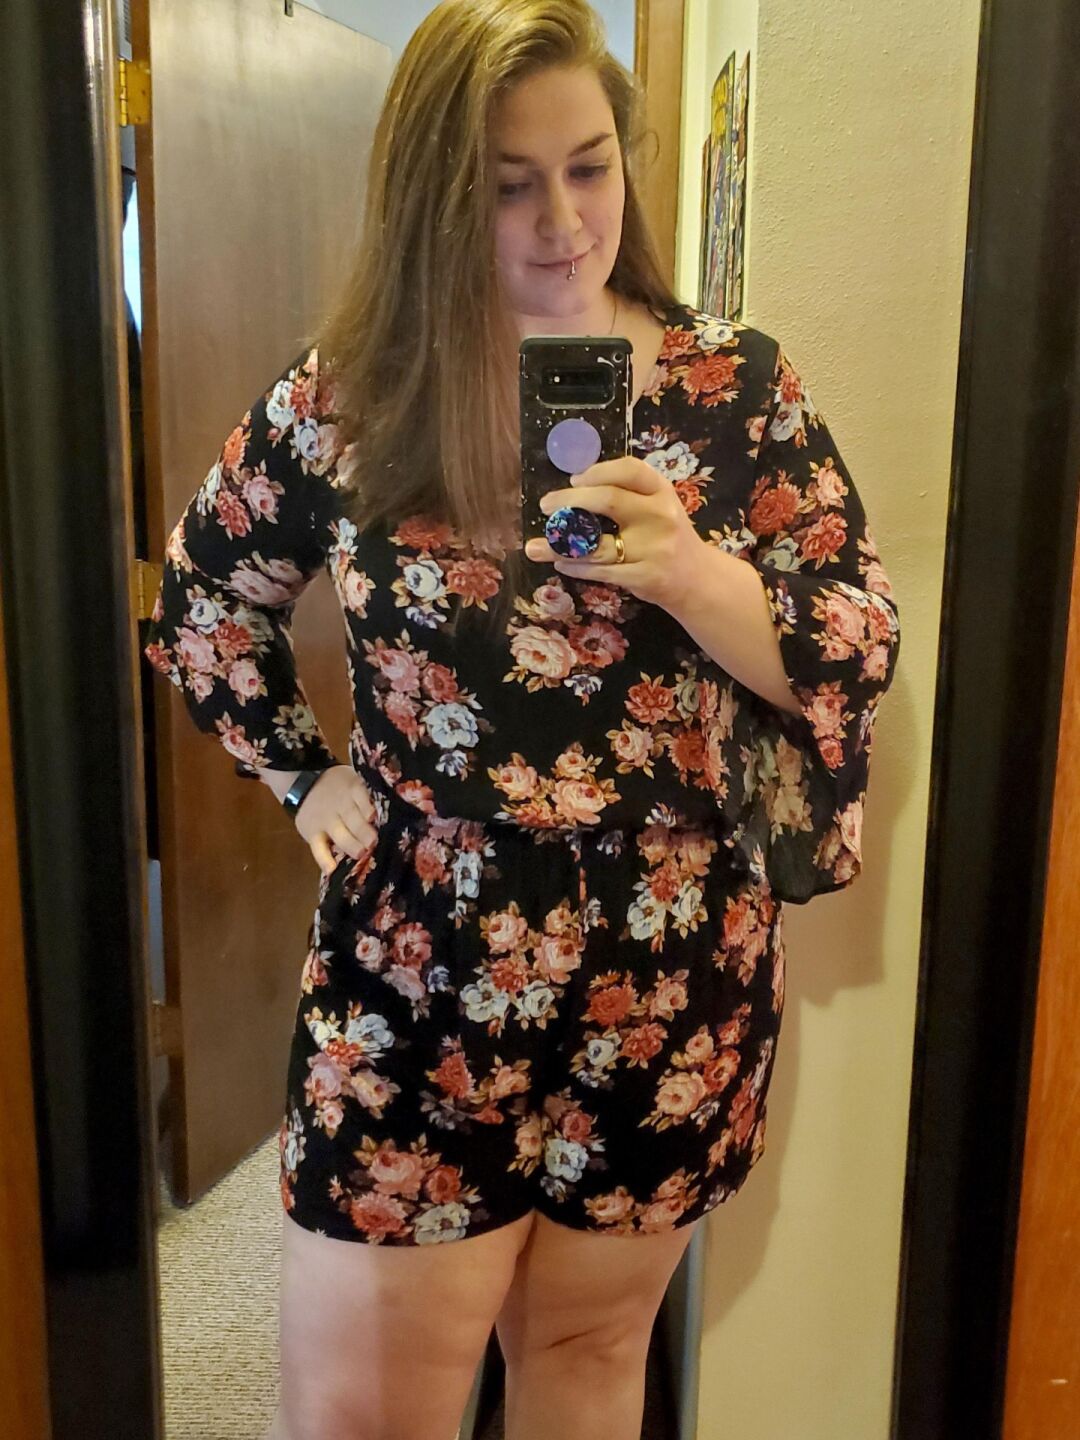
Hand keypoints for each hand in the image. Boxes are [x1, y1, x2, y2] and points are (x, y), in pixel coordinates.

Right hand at [291, 765, 379, 877]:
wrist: (305, 782)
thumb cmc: (340, 785)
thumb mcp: (353, 781)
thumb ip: (368, 796)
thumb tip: (394, 814)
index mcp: (352, 789)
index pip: (361, 797)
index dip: (368, 808)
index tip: (376, 818)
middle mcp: (338, 805)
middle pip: (352, 819)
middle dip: (364, 831)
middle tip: (373, 842)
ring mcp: (324, 821)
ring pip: (338, 834)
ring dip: (350, 844)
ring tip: (360, 854)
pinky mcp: (311, 834)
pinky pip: (318, 849)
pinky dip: (324, 860)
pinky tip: (332, 870)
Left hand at [522, 456, 705, 610]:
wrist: (696, 579)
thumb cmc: (667, 536)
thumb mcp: (657, 506)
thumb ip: (626, 493)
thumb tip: (572, 487)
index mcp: (661, 491)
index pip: (630, 469)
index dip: (597, 472)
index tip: (574, 480)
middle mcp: (660, 515)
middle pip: (608, 500)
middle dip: (569, 502)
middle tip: (545, 506)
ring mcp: (653, 548)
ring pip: (596, 545)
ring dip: (559, 545)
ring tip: (534, 547)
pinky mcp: (644, 577)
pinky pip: (600, 571)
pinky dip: (575, 566)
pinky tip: (561, 562)